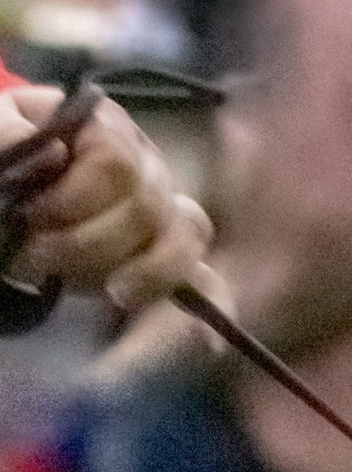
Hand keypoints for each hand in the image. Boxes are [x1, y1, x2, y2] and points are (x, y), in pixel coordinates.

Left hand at [0, 86, 214, 309]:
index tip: (29, 220)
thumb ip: (8, 134)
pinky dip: (209, 308)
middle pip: (148, 207)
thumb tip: (55, 151)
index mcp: (105, 131)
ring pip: (185, 239)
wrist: (11, 211)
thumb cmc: (7, 169)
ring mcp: (166, 217)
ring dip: (147, 273)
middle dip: (89, 243)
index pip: (116, 164)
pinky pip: (211, 286)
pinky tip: (194, 340)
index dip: (72, 198)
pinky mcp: (174, 267)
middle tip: (37, 261)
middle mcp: (147, 168)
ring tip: (110, 294)